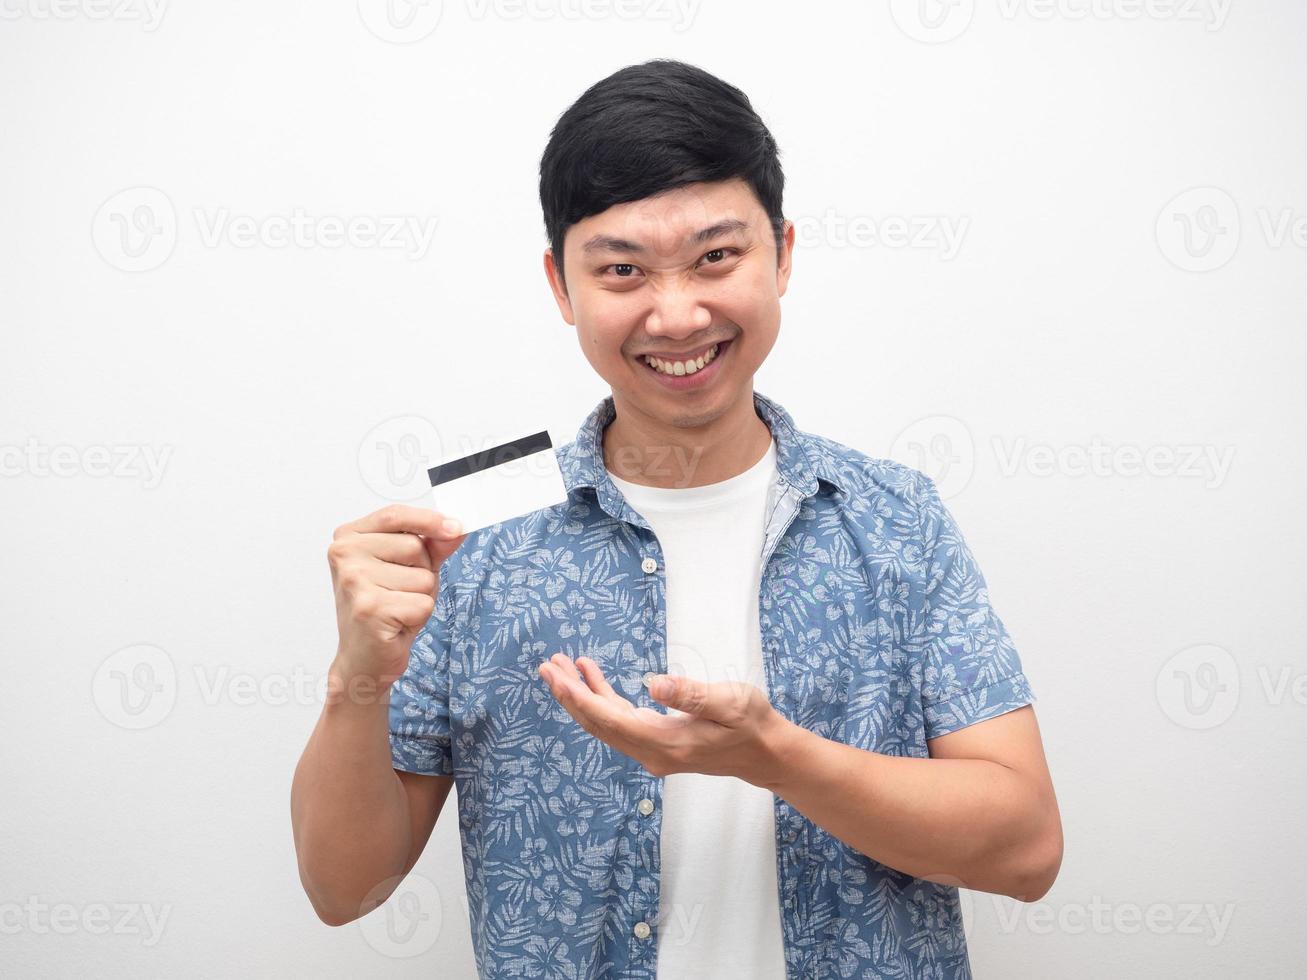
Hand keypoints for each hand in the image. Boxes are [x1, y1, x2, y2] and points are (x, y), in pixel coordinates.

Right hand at [327, 504, 466, 687]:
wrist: (363, 658)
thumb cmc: (383, 609)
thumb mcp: (409, 569)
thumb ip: (431, 546)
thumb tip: (456, 528)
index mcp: (348, 537)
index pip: (395, 514)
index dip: (429, 520)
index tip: (454, 527)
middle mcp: (345, 555)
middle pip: (415, 546)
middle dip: (422, 570)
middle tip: (400, 591)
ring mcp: (355, 580)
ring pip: (423, 576)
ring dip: (421, 596)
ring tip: (398, 607)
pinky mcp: (370, 608)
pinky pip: (423, 603)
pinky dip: (419, 616)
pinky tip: (397, 623)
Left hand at [537, 653, 790, 784]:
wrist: (766, 754)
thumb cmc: (752, 724)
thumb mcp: (729, 702)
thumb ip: (691, 694)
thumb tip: (653, 684)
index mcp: (667, 742)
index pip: (611, 720)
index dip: (581, 698)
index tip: (558, 677)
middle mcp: (652, 751)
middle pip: (600, 723)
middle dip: (570, 695)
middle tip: (546, 667)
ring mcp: (653, 749)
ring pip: (606, 722)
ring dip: (582, 695)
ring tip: (561, 666)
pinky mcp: (657, 741)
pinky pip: (620, 720)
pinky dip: (603, 698)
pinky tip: (593, 676)